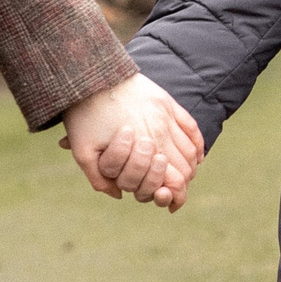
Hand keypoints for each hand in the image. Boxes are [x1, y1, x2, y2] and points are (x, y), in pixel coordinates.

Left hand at [59, 76, 204, 210]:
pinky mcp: (166, 102)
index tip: (169, 205)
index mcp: (142, 147)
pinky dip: (198, 145)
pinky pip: (191, 126)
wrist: (90, 76)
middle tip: (173, 194)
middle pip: (184, 168)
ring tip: (182, 177)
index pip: (172, 181)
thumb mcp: (83, 151)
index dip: (174, 197)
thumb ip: (99, 179)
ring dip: (190, 168)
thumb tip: (120, 195)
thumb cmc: (84, 116)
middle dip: (181, 185)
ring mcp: (166, 115)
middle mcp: (160, 132)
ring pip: (190, 150)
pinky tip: (197, 156)